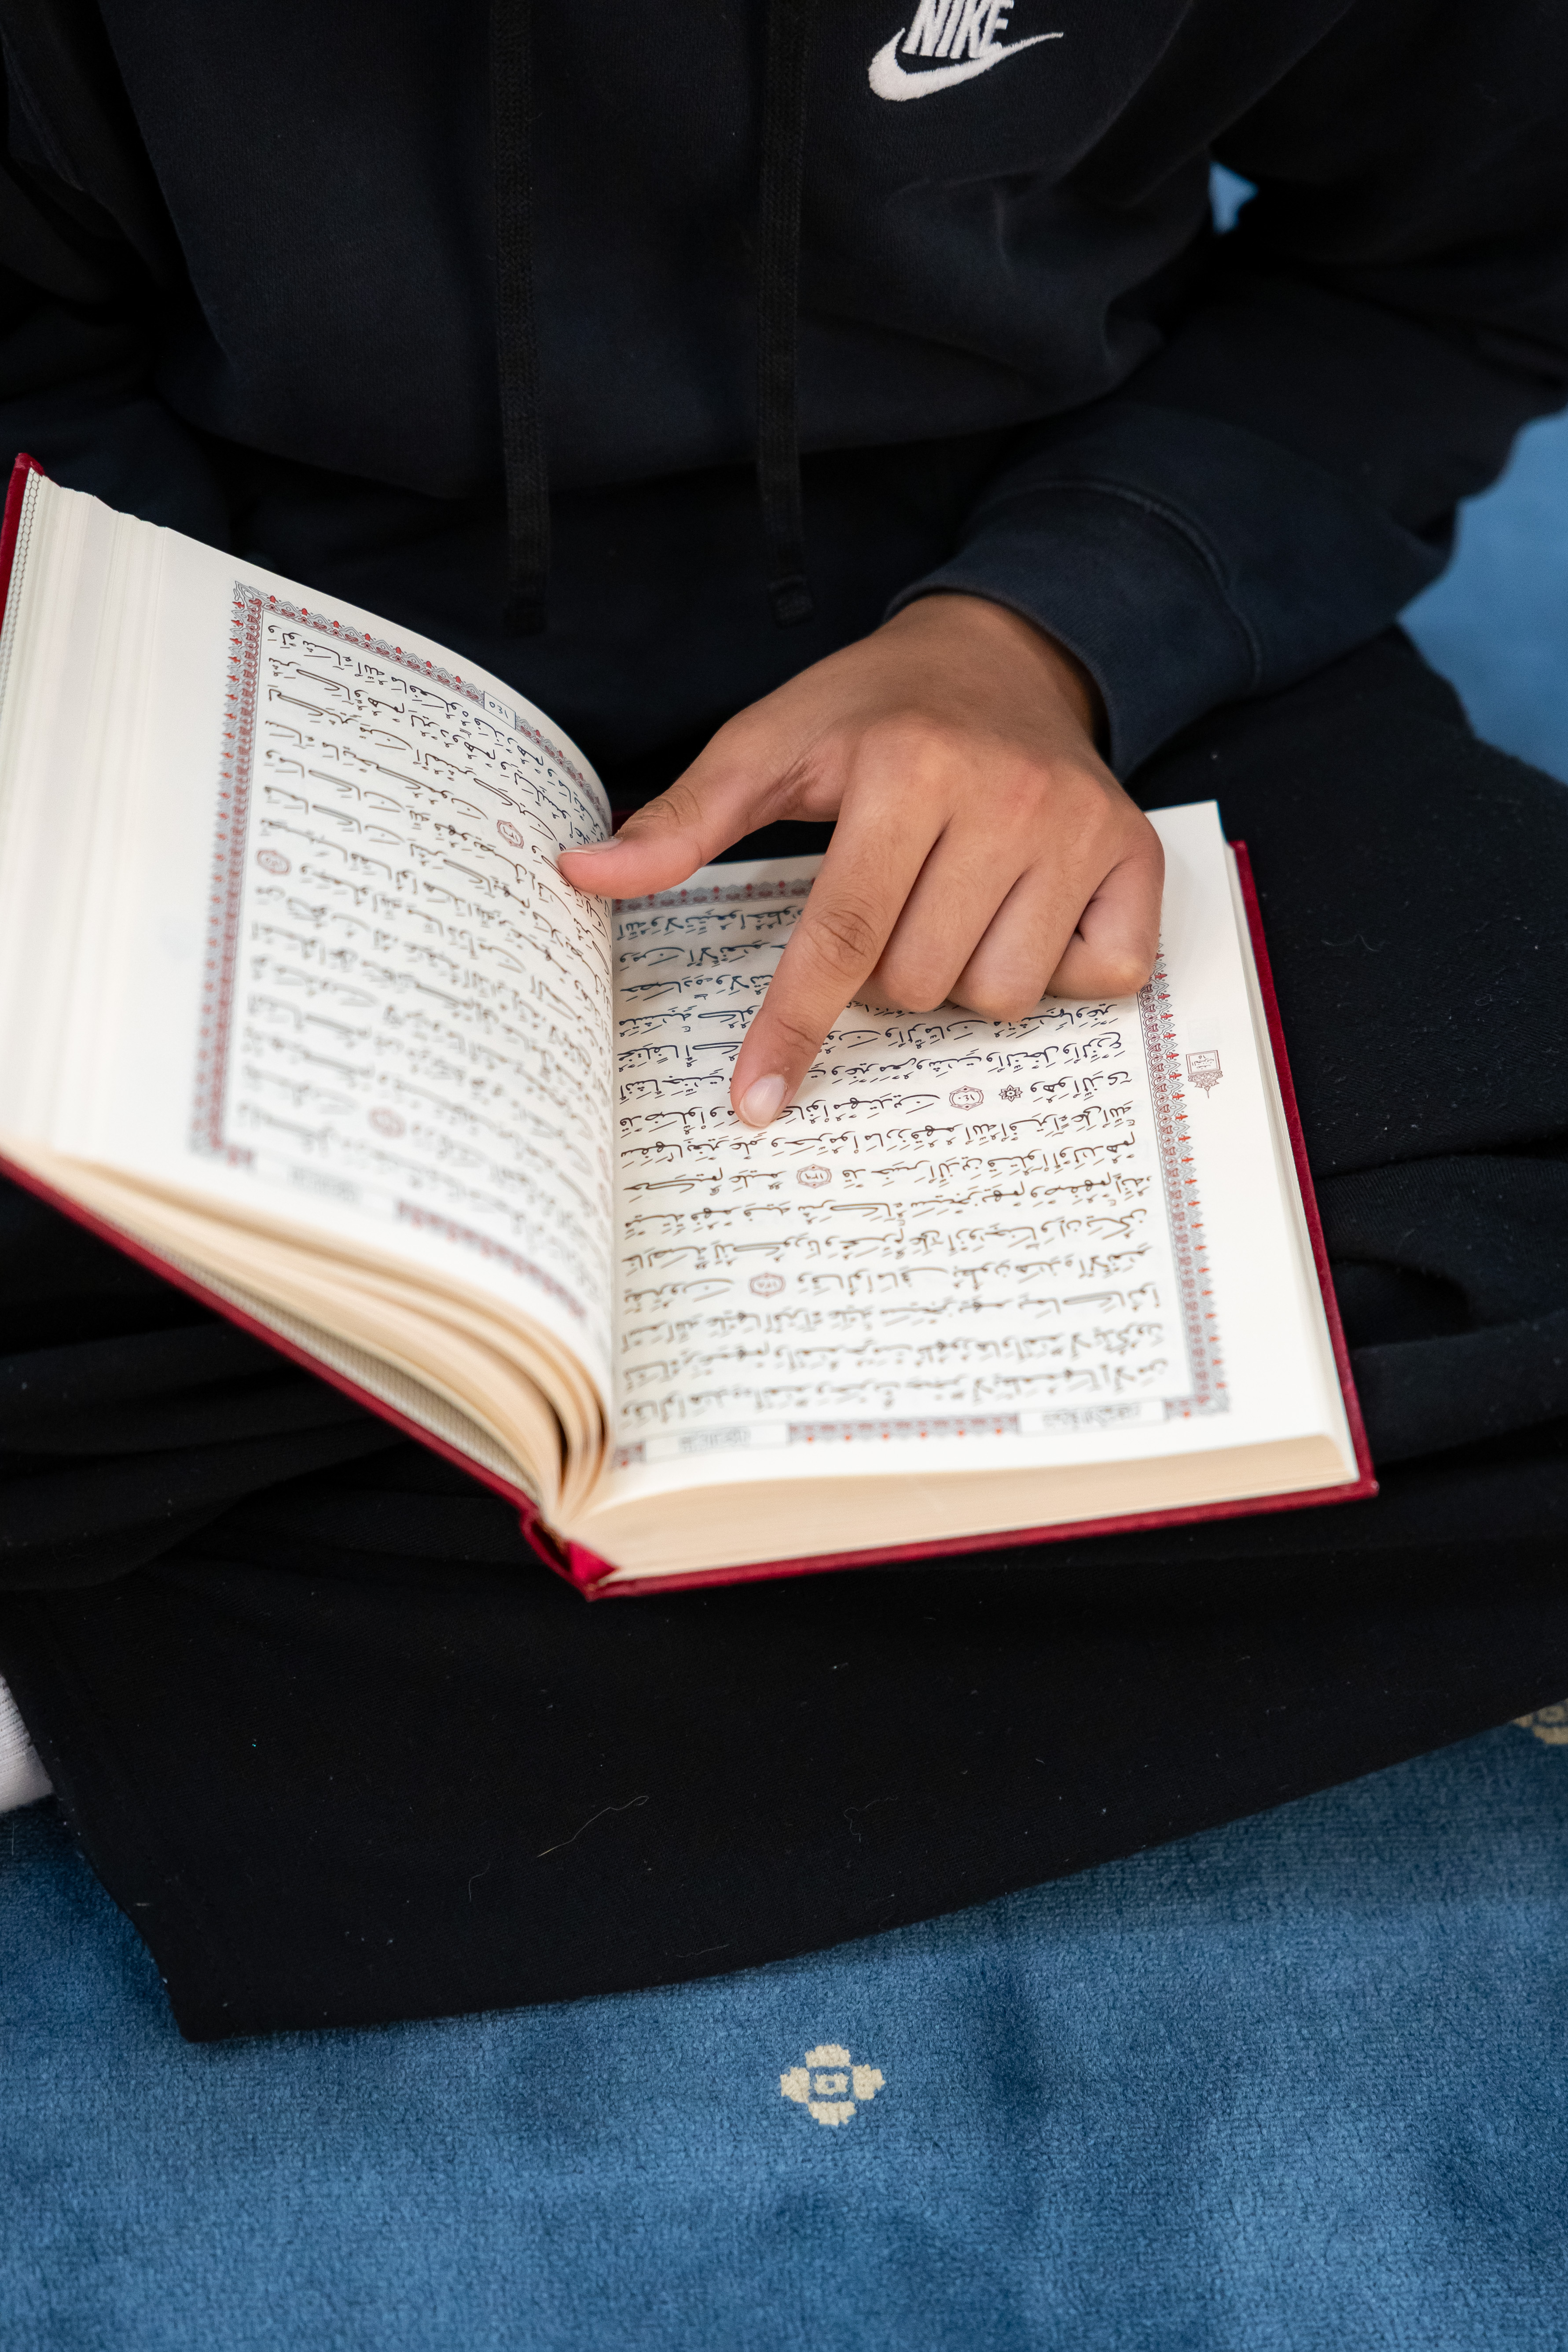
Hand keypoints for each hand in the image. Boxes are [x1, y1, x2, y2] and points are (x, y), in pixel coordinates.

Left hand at [558, 593, 1162, 1126]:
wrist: (1003, 653)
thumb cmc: (878, 709)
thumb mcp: (772, 741)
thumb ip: (684, 820)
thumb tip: (582, 874)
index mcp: (910, 767)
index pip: (842, 937)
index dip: (793, 1028)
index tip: (755, 1102)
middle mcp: (1008, 797)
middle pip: (920, 983)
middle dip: (886, 974)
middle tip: (891, 899)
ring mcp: (1083, 829)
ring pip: (1001, 996)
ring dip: (962, 977)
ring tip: (954, 900)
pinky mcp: (1137, 858)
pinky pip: (1098, 982)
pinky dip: (1058, 973)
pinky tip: (1029, 913)